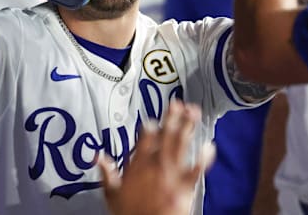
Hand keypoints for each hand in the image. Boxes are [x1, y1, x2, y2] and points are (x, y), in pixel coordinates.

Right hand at [99, 100, 215, 214]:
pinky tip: (209, 146)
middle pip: (166, 136)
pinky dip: (204, 158)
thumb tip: (98, 157)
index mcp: (138, 165)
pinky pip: (196, 170)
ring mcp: (171, 174)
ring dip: (188, 128)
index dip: (149, 128)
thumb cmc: (129, 214)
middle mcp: (156, 165)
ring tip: (194, 113)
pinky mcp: (184, 187)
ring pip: (181, 146)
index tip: (153, 119)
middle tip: (178, 104)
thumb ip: (106, 172)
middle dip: (173, 119)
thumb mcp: (111, 193)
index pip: (144, 140)